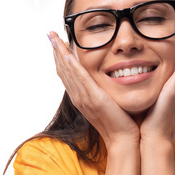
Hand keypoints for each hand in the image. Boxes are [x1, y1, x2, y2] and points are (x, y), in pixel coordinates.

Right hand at [48, 31, 140, 149]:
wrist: (123, 140)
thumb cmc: (120, 122)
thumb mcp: (108, 102)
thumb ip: (103, 89)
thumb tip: (107, 77)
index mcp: (81, 97)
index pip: (67, 73)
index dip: (60, 56)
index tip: (57, 41)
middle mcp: (78, 97)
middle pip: (63, 69)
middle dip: (56, 50)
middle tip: (50, 34)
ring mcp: (84, 98)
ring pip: (68, 71)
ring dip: (60, 53)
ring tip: (54, 38)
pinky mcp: (94, 99)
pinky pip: (80, 79)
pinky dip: (73, 66)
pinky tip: (67, 54)